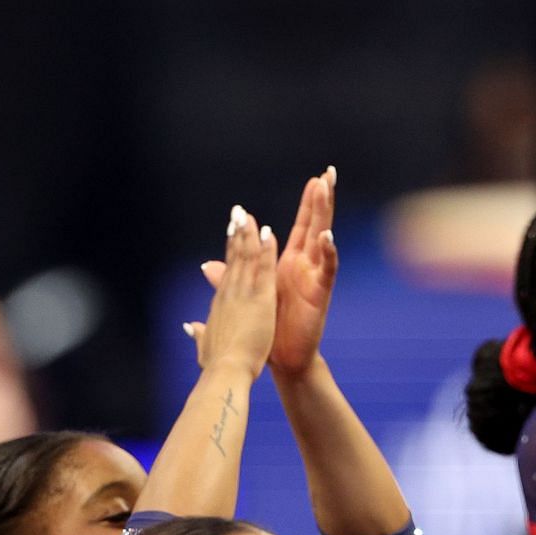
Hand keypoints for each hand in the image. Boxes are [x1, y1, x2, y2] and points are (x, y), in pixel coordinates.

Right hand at [184, 205, 277, 377]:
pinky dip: (266, 250)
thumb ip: (199, 332)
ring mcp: (244, 294)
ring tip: (249, 216)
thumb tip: (189, 326)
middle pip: (234, 258)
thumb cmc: (216, 366)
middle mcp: (229, 293)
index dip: (229, 251)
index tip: (231, 234)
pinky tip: (269, 234)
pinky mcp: (260, 300)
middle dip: (237, 234)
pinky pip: (264, 269)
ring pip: (246, 257)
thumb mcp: (205, 344)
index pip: (226, 272)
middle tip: (238, 213)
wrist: (225, 373)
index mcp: (220, 303)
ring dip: (249, 234)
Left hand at [199, 170, 339, 378]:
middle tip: (327, 174)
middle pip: (314, 225)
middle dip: (321, 199)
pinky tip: (327, 237)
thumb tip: (207, 265)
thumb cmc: (268, 331)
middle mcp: (304, 267)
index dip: (305, 204)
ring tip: (326, 190)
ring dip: (324, 215)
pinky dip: (328, 254)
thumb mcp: (244, 297)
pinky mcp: (320, 294)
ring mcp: (314, 278)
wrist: (282, 360)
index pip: (300, 226)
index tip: (312, 179)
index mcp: (288, 265)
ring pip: (323, 239)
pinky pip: (327, 271)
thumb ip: (230, 276)